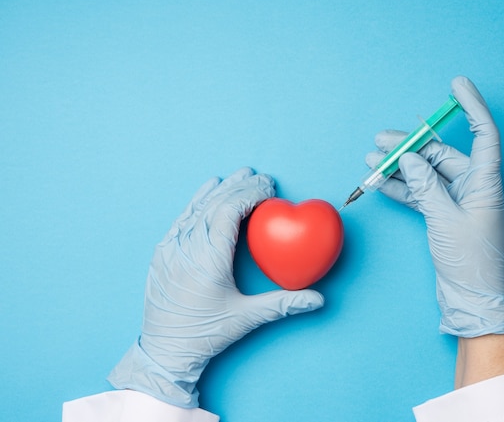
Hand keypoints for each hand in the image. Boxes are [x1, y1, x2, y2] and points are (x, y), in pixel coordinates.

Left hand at [108, 167, 323, 407]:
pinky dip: (196, 202)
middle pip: (215, 204)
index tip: (269, 188)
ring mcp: (171, 248)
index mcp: (209, 258)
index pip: (230, 210)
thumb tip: (317, 299)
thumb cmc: (206, 334)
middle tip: (261, 177)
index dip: (251, 194)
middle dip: (240, 186)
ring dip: (219, 190)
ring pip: (197, 208)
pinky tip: (206, 191)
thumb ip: (282, 304)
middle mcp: (187, 247)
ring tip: (238, 176)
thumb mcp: (246, 318)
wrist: (165, 350)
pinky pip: (181, 219)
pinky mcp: (162, 253)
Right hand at [366, 76, 503, 337]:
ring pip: (425, 173)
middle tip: (380, 141)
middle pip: (440, 154)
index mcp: (484, 182)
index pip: (482, 133)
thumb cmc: (469, 260)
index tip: (456, 84)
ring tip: (371, 160)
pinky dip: (400, 188)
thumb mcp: (444, 218)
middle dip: (409, 146)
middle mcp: (472, 186)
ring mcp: (456, 200)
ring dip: (399, 167)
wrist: (470, 297)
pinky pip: (419, 193)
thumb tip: (409, 158)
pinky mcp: (442, 214)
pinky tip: (379, 182)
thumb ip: (425, 185)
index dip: (471, 106)